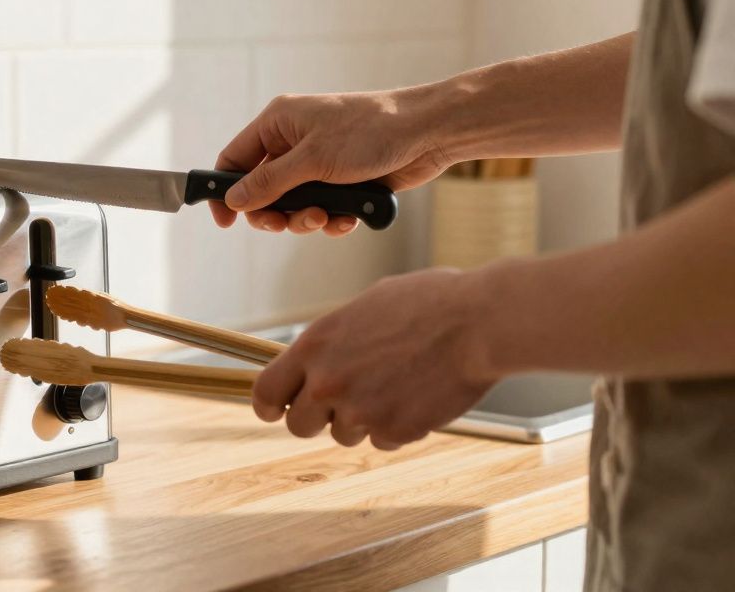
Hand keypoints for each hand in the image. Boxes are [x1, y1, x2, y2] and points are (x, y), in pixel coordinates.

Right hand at [212, 89, 451, 235]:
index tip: (225, 221)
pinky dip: (331, 220)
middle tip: (285, 223)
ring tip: (327, 217)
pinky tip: (349, 219)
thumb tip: (233, 200)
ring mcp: (319, 163)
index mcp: (279, 123)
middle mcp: (295, 142)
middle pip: (261, 190)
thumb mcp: (312, 160)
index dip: (225, 191)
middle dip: (274, 212)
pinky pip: (322, 210)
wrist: (429, 134)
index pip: (235, 159)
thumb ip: (269, 182)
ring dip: (306, 219)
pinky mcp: (342, 182)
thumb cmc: (371, 132)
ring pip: (292, 206)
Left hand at [252, 268, 495, 449]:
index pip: (265, 391)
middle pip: (298, 426)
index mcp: (315, 345)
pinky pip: (383, 441)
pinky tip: (417, 397)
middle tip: (341, 404)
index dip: (268, 406)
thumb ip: (334, 339)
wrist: (478, 323)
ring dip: (361, 421)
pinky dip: (396, 427)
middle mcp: (329, 382)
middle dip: (316, 419)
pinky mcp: (395, 431)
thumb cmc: (428, 303)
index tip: (274, 411)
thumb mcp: (364, 307)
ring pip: (343, 435)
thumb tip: (322, 356)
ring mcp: (361, 410)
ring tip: (393, 388)